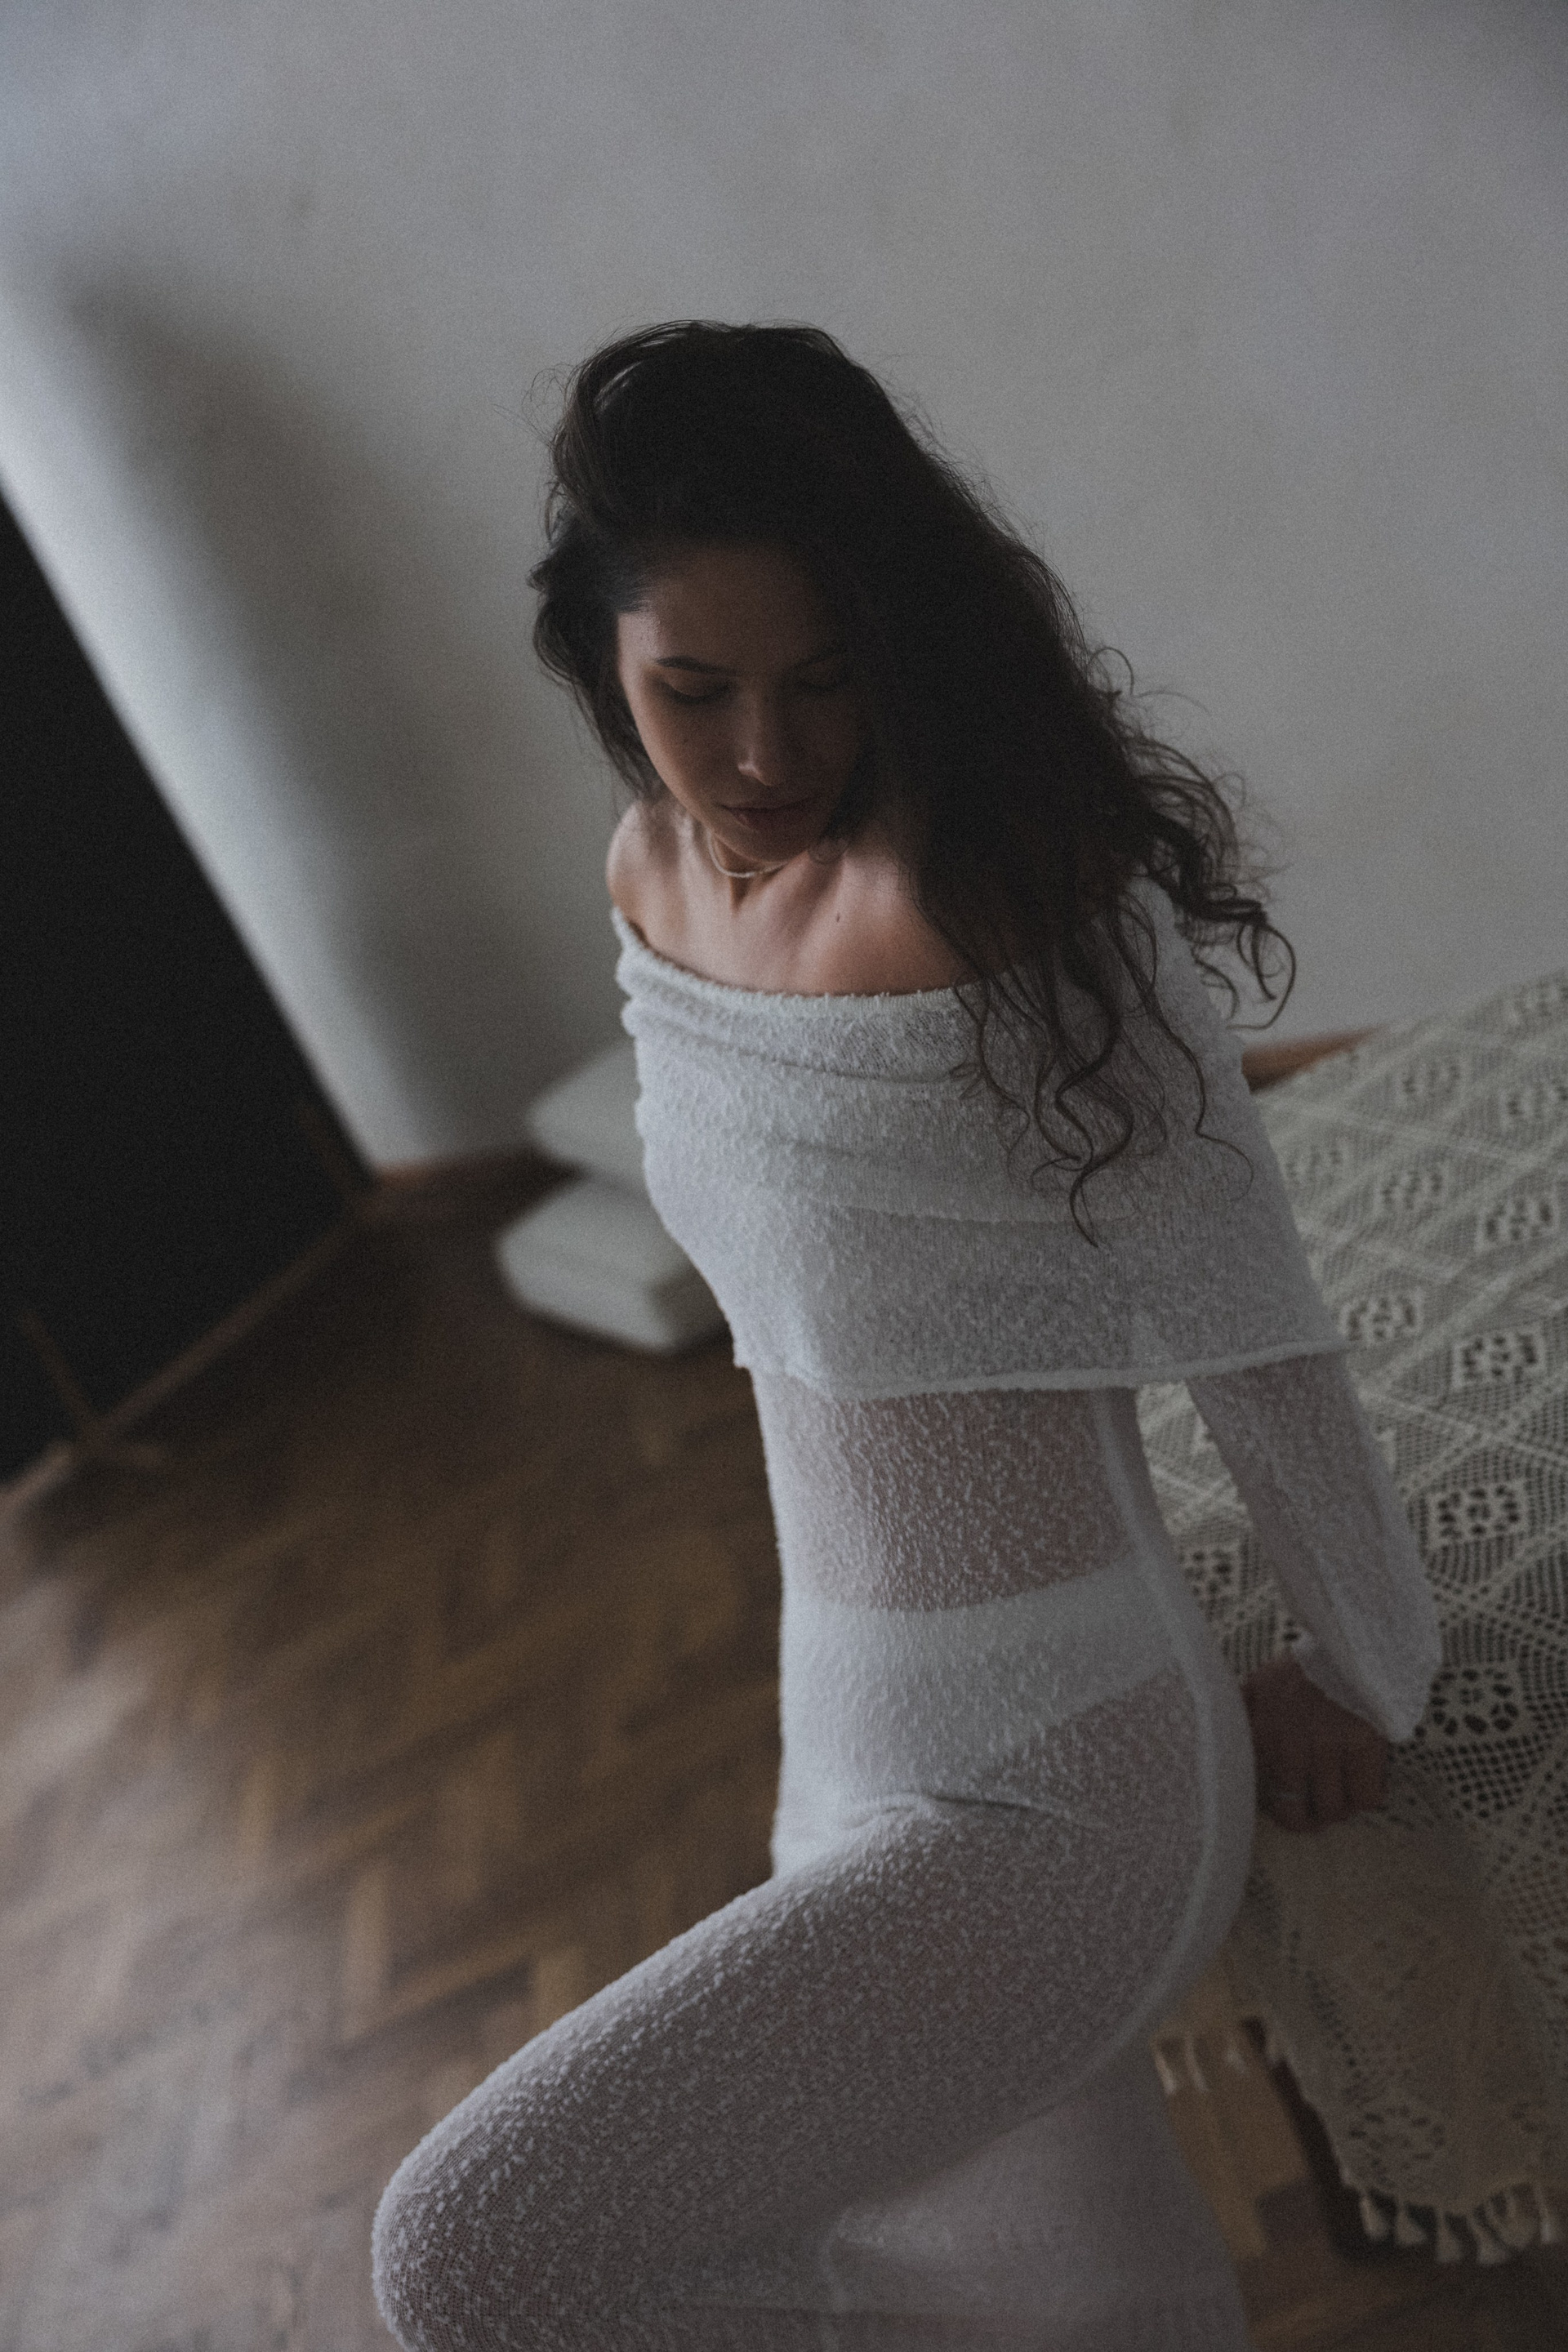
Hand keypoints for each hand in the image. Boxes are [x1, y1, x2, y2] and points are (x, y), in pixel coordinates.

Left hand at [1241, 1654, 1387, 1832]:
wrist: (1346, 1647)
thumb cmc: (1302, 1671)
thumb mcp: (1259, 1685)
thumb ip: (1241, 1716)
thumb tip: (1219, 1738)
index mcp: (1264, 1735)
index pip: (1265, 1798)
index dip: (1280, 1810)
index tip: (1289, 1806)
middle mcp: (1292, 1747)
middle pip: (1299, 1815)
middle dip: (1310, 1819)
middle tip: (1318, 1811)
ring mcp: (1329, 1748)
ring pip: (1335, 1809)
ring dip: (1340, 1808)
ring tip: (1342, 1794)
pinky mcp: (1363, 1748)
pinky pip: (1366, 1797)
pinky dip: (1366, 1796)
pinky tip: (1363, 1781)